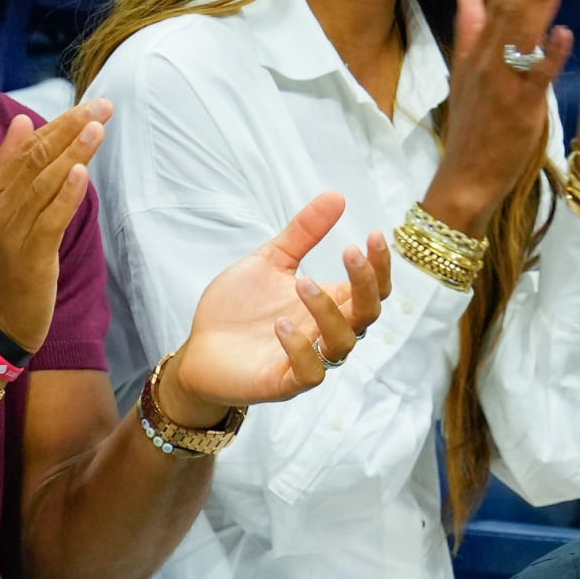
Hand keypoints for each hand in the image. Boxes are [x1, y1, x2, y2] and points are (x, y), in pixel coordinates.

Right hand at [0, 99, 112, 353]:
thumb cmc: (2, 268)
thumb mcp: (1, 212)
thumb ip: (10, 167)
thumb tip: (22, 120)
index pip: (27, 148)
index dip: (59, 124)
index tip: (90, 105)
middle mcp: (0, 207)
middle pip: (37, 158)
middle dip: (71, 129)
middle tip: (103, 106)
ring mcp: (13, 231)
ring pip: (45, 184)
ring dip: (72, 153)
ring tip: (97, 128)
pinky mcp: (31, 257)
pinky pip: (50, 220)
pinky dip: (66, 195)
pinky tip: (82, 174)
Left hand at [163, 193, 390, 424]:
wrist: (199, 347)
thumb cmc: (238, 308)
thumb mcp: (270, 260)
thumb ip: (303, 233)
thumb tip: (337, 196)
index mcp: (328, 302)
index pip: (372, 288)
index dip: (380, 265)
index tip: (372, 234)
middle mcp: (325, 331)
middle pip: (368, 313)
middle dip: (365, 282)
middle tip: (349, 251)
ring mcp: (308, 358)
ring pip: (343, 343)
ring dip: (327, 311)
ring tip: (300, 283)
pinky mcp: (283, 382)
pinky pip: (309, 373)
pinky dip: (300, 349)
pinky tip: (281, 325)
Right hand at [423, 0, 573, 237]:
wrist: (466, 176)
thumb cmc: (473, 125)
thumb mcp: (465, 69)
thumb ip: (469, 24)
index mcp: (476, 52)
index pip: (496, 3)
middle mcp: (486, 63)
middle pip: (508, 13)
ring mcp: (501, 85)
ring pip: (520, 37)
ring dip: (539, 3)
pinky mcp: (519, 109)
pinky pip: (535, 78)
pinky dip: (550, 55)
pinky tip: (565, 33)